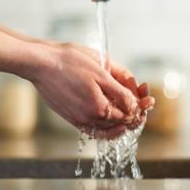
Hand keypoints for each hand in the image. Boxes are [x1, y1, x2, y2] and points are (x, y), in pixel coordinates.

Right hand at [32, 43, 153, 138]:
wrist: (40, 63)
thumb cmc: (69, 62)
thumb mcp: (101, 71)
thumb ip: (120, 91)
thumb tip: (134, 106)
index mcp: (99, 108)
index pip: (129, 115)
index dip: (141, 106)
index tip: (148, 97)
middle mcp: (89, 119)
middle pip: (120, 122)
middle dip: (135, 111)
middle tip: (145, 100)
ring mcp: (78, 120)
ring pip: (108, 127)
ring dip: (122, 118)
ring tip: (131, 106)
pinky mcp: (70, 117)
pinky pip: (93, 127)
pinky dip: (106, 123)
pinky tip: (111, 113)